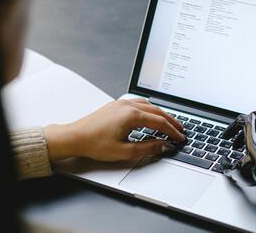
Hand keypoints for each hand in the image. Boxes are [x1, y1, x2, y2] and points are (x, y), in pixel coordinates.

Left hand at [44, 99, 184, 161]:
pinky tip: (150, 115)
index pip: (160, 122)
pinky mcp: (115, 105)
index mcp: (131, 116)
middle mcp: (127, 106)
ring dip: (161, 114)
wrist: (75, 137)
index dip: (172, 131)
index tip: (180, 138)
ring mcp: (121, 103)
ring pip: (149, 105)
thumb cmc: (94, 144)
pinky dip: (150, 109)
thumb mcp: (124, 151)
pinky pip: (139, 103)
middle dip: (171, 121)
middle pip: (157, 111)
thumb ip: (147, 148)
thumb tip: (163, 146)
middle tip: (180, 130)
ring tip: (169, 123)